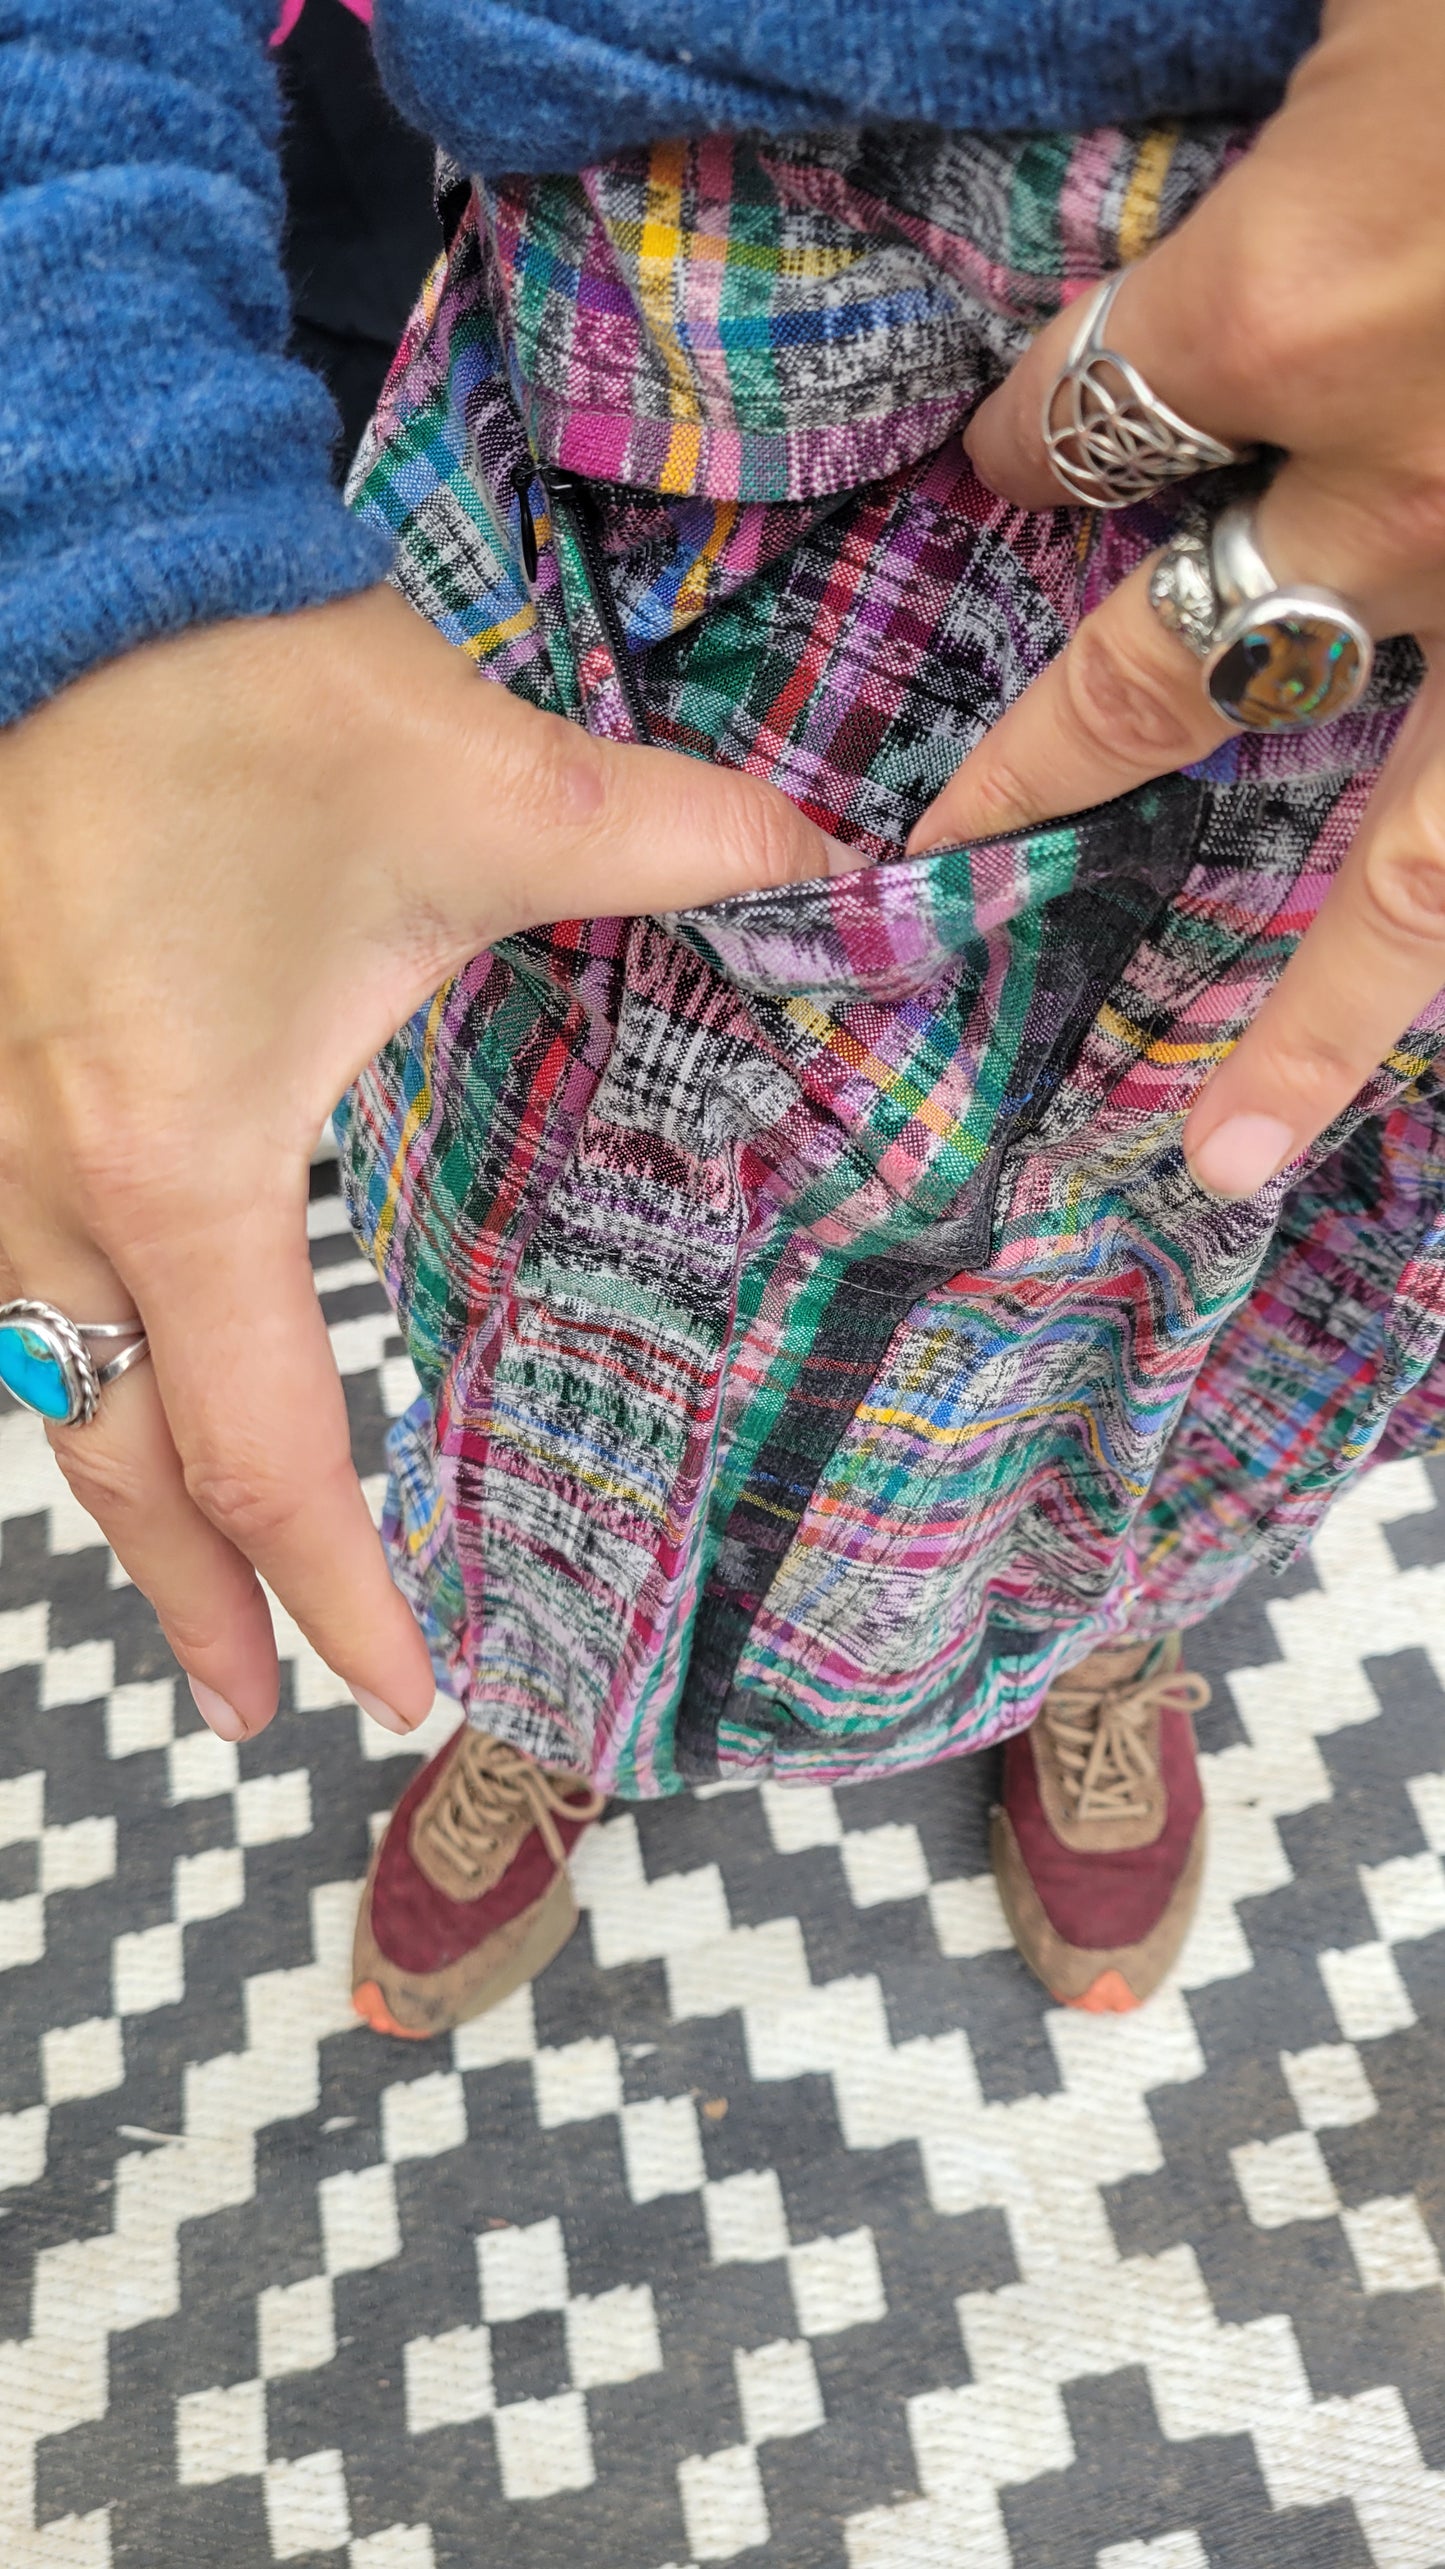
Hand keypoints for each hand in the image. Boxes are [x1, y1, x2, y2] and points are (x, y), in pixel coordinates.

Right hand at [0, 587, 831, 1740]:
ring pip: (40, 1382)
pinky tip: (114, 1391)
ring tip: (191, 1602)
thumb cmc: (259, 699)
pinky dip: (72, 1378)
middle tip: (266, 1713)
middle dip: (196, 1605)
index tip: (398, 1690)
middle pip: (120, 1459)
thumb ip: (692, 849)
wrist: (74, 583)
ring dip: (122, 1503)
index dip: (332, 1585)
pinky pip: (5, 1291)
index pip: (262, 1443)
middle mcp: (48, 1191)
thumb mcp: (492, 788)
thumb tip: (864, 876)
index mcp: (182, 1157)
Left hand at [909, 0, 1444, 1200]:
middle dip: (1049, 762)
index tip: (1021, 442)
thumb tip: (1311, 67)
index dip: (1039, 430)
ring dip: (1315, 1028)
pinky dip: (1444, 928)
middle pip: (1174, 670)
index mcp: (1308, 297)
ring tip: (1224, 1163)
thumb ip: (1341, 54)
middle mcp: (1414, 505)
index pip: (1097, 406)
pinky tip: (1420, 1021)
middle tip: (952, 850)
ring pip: (1410, 871)